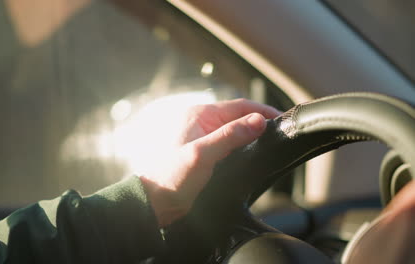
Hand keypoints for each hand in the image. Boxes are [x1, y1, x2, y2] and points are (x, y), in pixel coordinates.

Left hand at [139, 99, 280, 226]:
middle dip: (259, 122)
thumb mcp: (202, 155)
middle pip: (238, 117)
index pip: (239, 105)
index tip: (282, 119)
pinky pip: (229, 144)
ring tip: (271, 143)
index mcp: (199, 115)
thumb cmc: (171, 177)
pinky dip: (243, 146)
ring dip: (251, 135)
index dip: (262, 111)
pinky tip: (252, 154)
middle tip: (281, 133)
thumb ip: (230, 136)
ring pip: (235, 131)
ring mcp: (203, 138)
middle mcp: (201, 123)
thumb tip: (258, 121)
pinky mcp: (205, 153)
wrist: (155, 202)